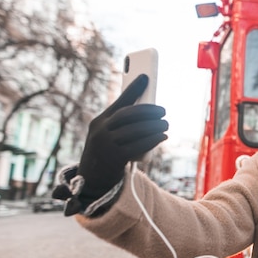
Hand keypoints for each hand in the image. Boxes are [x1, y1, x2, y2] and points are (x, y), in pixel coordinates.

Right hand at [54, 74, 167, 212]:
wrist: (91, 180)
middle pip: (128, 115)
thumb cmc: (106, 153)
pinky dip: (152, 139)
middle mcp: (101, 131)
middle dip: (148, 110)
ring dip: (154, 126)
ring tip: (166, 124)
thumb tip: (149, 111)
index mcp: (99, 121)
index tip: (146, 76)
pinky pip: (138, 145)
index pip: (119, 102)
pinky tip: (162, 136)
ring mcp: (106, 145)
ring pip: (135, 130)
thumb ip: (123, 123)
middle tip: (164, 111)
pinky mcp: (115, 158)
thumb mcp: (108, 135)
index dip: (133, 88)